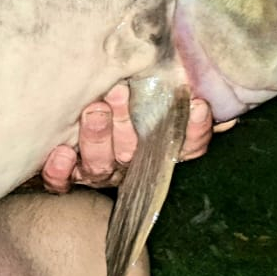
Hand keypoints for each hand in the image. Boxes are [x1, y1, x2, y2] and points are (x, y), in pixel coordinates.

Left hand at [39, 83, 236, 193]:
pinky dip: (60, 170)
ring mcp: (97, 172)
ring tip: (93, 109)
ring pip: (99, 164)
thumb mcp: (149, 99)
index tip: (198, 105)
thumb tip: (216, 97)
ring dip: (96, 137)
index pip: (185, 146)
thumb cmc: (118, 108)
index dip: (195, 131)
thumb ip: (175, 98)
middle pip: (134, 152)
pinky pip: (61, 182)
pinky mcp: (64, 178)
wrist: (62, 132)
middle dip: (127, 123)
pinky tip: (61, 152)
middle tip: (118, 92)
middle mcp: (128, 164)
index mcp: (154, 150)